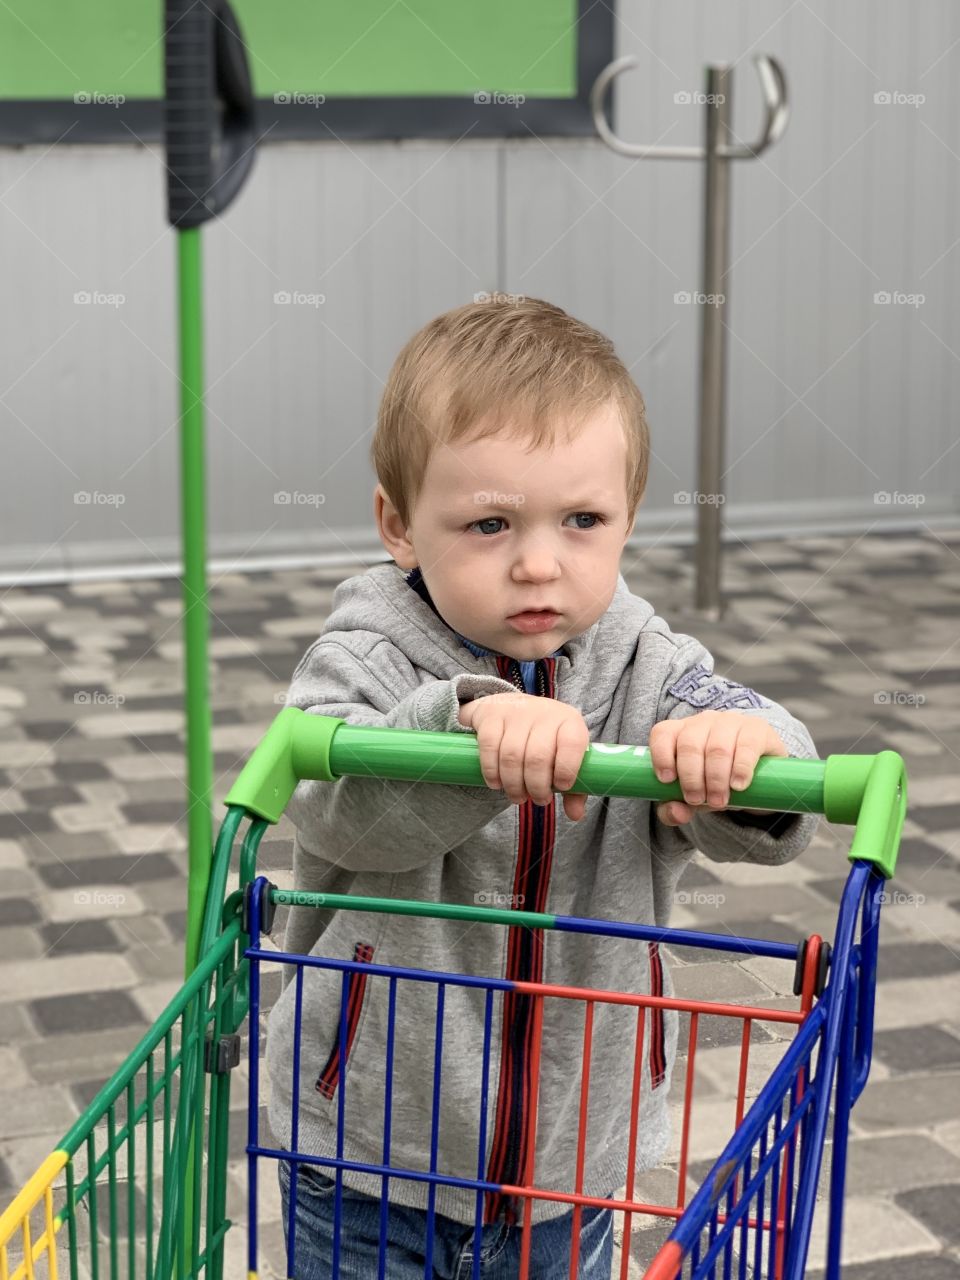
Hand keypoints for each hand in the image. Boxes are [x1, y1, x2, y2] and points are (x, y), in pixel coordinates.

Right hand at [457, 692, 589, 821]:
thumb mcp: (564, 756)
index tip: (561, 787)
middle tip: (537, 800)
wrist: (512, 705)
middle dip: (536, 787)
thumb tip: (576, 815)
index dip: (567, 769)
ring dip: (513, 784)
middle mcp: (544, 713)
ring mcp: (516, 712)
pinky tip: (496, 784)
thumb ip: (574, 788)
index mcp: (569, 722)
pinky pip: (489, 746)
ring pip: (511, 755)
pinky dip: (491, 771)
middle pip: (538, 757)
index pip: (573, 743)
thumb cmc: (546, 739)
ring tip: (517, 797)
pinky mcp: (491, 715)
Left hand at [648, 711, 787, 826]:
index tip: (668, 781)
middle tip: (697, 800)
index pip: (662, 733)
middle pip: (689, 744)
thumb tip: (676, 813)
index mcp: (681, 732)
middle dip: (691, 777)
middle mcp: (704, 722)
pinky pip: (746, 746)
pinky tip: (738, 785)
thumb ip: (675, 809)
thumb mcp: (693, 798)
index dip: (661, 756)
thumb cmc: (715, 782)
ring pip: (717, 747)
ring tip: (718, 801)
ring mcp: (731, 722)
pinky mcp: (757, 729)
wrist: (759, 775)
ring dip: (715, 778)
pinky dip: (740, 768)